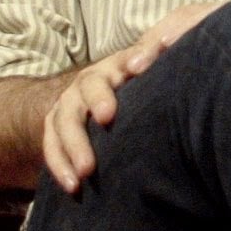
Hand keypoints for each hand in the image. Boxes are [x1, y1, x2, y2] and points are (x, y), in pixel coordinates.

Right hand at [40, 1, 221, 192]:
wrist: (109, 98)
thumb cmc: (143, 86)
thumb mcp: (155, 71)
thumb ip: (164, 60)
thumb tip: (179, 43)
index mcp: (120, 65)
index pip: (125, 58)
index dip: (132, 59)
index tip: (137, 67)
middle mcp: (92, 80)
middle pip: (89, 84)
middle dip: (97, 100)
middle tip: (107, 117)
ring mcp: (71, 103)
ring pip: (64, 119)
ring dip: (74, 145)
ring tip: (87, 171)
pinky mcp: (56, 125)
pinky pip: (51, 145)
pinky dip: (59, 165)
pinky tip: (73, 186)